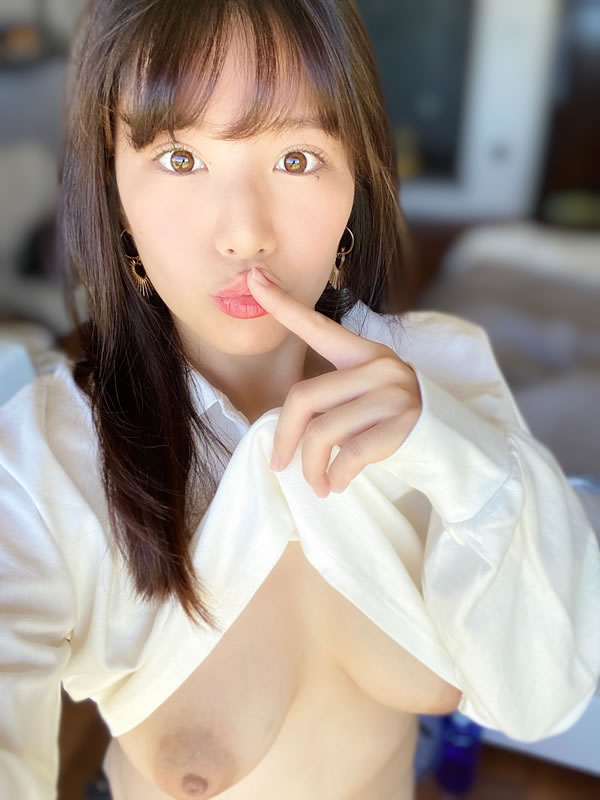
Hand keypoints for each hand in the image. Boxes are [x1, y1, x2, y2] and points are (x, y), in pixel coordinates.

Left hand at [247, 268, 421, 497]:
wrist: (454, 448)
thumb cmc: (398, 426)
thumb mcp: (367, 399)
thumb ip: (333, 398)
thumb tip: (285, 428)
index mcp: (364, 354)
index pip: (318, 327)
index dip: (283, 305)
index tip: (253, 279)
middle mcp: (379, 366)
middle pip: (304, 397)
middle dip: (284, 437)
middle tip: (279, 464)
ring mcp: (394, 393)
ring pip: (323, 431)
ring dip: (311, 467)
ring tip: (318, 483)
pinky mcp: (405, 424)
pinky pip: (350, 454)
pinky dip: (336, 476)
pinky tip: (338, 484)